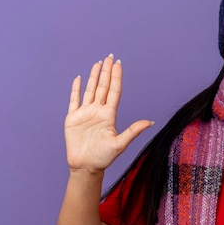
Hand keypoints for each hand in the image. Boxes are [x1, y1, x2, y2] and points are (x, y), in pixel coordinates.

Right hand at [64, 54, 152, 172]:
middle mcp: (98, 111)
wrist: (86, 167)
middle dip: (107, 72)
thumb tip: (151, 122)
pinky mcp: (72, 118)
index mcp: (109, 115)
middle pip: (103, 87)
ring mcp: (85, 113)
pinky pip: (74, 100)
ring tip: (98, 63)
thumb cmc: (104, 158)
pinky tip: (78, 78)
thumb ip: (133, 131)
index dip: (116, 77)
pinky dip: (75, 89)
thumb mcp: (120, 144)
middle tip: (110, 57)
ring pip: (90, 90)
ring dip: (94, 77)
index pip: (114, 91)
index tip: (119, 64)